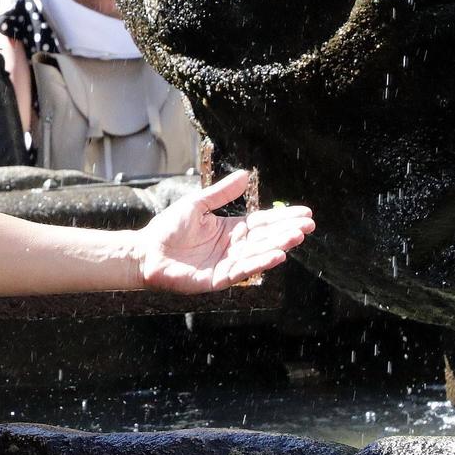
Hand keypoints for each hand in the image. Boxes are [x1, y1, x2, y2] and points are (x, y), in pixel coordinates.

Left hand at [133, 169, 314, 293]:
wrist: (145, 251)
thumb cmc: (167, 229)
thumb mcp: (197, 204)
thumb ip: (221, 193)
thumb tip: (245, 174)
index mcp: (230, 230)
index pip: (262, 223)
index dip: (283, 218)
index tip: (305, 213)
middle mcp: (233, 248)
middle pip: (265, 238)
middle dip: (287, 232)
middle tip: (309, 225)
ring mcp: (227, 264)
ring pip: (258, 254)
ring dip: (278, 246)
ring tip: (297, 237)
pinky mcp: (218, 279)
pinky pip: (242, 271)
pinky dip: (260, 263)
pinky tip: (277, 256)